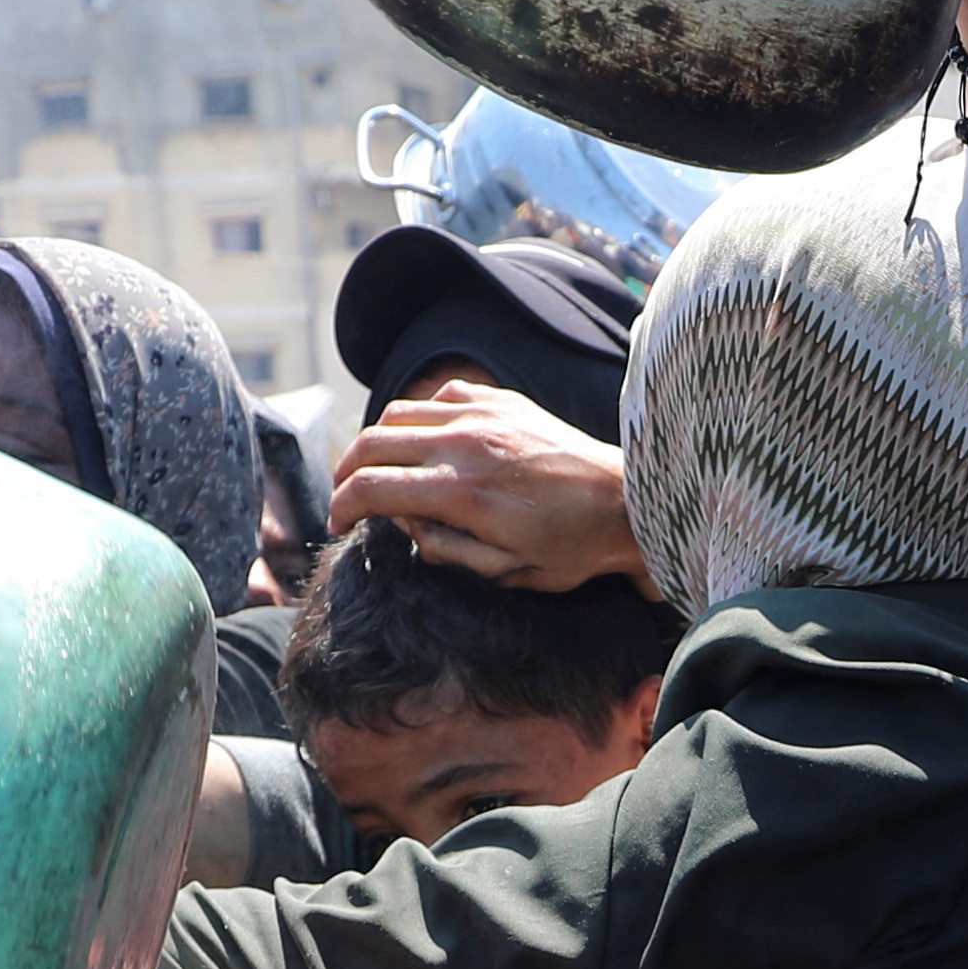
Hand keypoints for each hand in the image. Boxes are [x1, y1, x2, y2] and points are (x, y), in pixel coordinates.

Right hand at [324, 382, 645, 594]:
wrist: (627, 502)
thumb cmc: (572, 549)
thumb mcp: (506, 572)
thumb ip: (446, 550)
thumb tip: (407, 527)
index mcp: (462, 492)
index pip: (372, 488)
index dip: (342, 507)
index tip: (340, 523)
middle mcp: (465, 442)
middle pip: (372, 442)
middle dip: (347, 472)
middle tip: (349, 497)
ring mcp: (483, 412)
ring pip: (399, 412)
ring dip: (379, 442)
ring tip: (384, 471)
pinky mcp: (501, 399)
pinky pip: (439, 396)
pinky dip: (421, 419)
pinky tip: (431, 445)